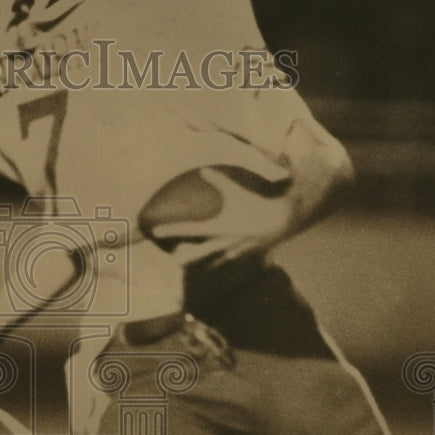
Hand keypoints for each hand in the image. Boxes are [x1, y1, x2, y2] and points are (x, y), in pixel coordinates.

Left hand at [153, 194, 291, 268]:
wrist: (278, 221)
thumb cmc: (255, 204)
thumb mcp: (235, 192)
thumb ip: (218, 181)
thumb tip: (203, 170)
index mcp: (217, 227)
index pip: (189, 229)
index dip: (171, 229)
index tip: (155, 232)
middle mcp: (221, 242)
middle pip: (196, 255)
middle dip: (183, 258)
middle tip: (172, 259)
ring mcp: (230, 252)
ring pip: (210, 262)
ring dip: (199, 263)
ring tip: (189, 264)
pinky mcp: (240, 256)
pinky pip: (224, 261)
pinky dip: (216, 262)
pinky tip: (213, 262)